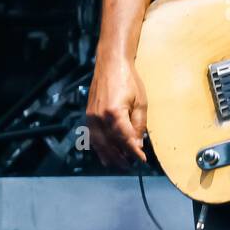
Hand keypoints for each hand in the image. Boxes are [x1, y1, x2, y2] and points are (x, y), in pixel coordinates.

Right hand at [85, 52, 148, 168]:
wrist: (111, 64)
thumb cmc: (128, 80)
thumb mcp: (140, 102)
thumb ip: (139, 125)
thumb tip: (138, 144)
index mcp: (114, 113)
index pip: (125, 139)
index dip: (134, 152)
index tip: (141, 160)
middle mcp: (99, 118)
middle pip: (110, 145)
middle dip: (121, 157)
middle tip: (131, 165)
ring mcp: (91, 117)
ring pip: (99, 144)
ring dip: (109, 156)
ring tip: (119, 164)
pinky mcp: (88, 115)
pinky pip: (92, 137)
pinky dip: (99, 148)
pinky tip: (105, 154)